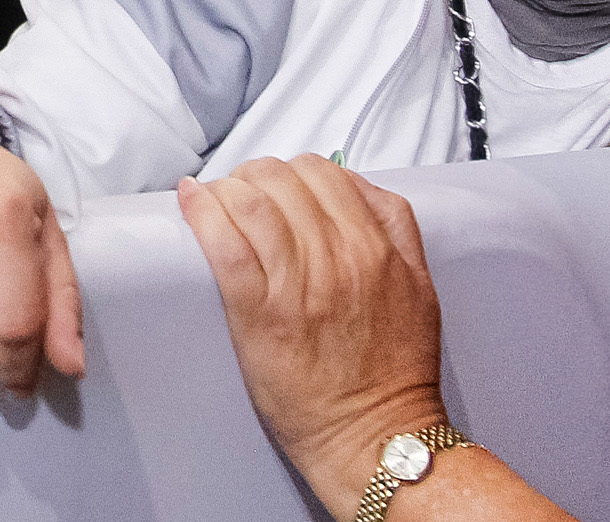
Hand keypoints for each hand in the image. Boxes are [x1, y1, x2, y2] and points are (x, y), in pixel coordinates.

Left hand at [177, 157, 452, 512]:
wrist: (377, 436)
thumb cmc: (394, 371)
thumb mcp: (419, 288)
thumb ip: (397, 231)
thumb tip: (356, 186)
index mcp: (378, 247)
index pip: (323, 172)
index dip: (290, 172)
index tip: (275, 188)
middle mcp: (341, 257)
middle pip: (282, 179)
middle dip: (254, 178)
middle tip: (240, 196)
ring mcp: (299, 285)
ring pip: (252, 202)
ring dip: (225, 191)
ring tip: (212, 200)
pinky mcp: (260, 313)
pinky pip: (225, 245)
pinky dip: (202, 214)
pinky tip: (190, 203)